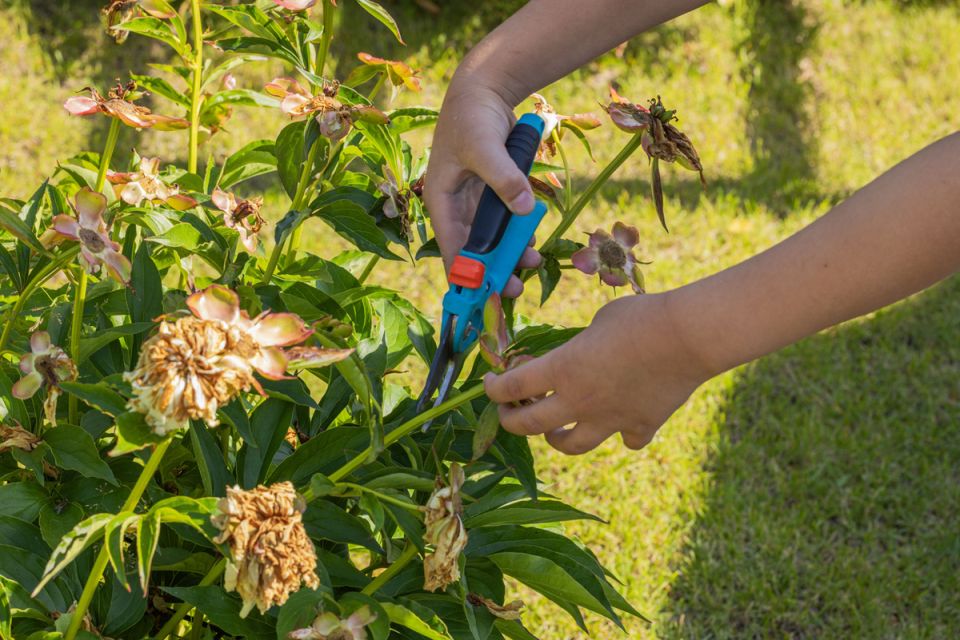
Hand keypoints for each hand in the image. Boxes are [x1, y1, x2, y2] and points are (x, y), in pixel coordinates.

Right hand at [423, 82, 540, 296]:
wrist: (485, 91)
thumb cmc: (472, 117)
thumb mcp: (484, 147)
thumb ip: (504, 178)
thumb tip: (526, 209)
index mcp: (441, 200)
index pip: (451, 247)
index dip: (466, 274)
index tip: (483, 295)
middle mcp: (457, 206)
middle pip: (473, 248)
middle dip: (493, 268)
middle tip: (514, 287)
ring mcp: (476, 200)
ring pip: (492, 237)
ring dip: (510, 251)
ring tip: (532, 262)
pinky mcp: (494, 192)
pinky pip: (506, 220)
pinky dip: (519, 231)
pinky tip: (533, 240)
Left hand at [484, 293, 710, 453]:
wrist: (687, 337)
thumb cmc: (640, 317)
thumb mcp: (599, 322)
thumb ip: (582, 344)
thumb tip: (584, 351)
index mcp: (562, 370)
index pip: (511, 387)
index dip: (494, 389)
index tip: (490, 384)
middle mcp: (579, 401)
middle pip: (530, 426)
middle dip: (512, 421)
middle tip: (510, 412)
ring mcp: (610, 419)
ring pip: (571, 445)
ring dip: (556, 439)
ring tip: (556, 431)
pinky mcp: (641, 425)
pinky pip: (626, 439)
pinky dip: (622, 434)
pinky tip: (623, 424)